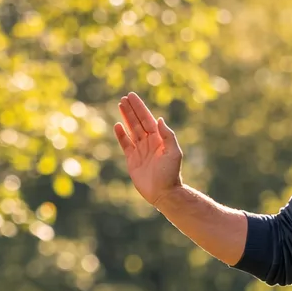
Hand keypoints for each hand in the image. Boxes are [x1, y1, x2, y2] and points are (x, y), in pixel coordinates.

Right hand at [114, 92, 182, 207]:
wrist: (163, 193)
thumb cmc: (171, 174)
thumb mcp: (174, 153)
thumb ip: (167, 136)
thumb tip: (159, 119)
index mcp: (159, 139)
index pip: (147, 119)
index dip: (140, 108)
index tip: (132, 97)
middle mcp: (149, 142)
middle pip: (138, 122)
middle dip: (131, 110)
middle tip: (124, 98)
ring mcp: (140, 151)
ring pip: (131, 130)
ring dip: (126, 118)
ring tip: (120, 105)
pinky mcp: (132, 160)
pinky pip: (125, 144)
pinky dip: (121, 135)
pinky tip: (117, 125)